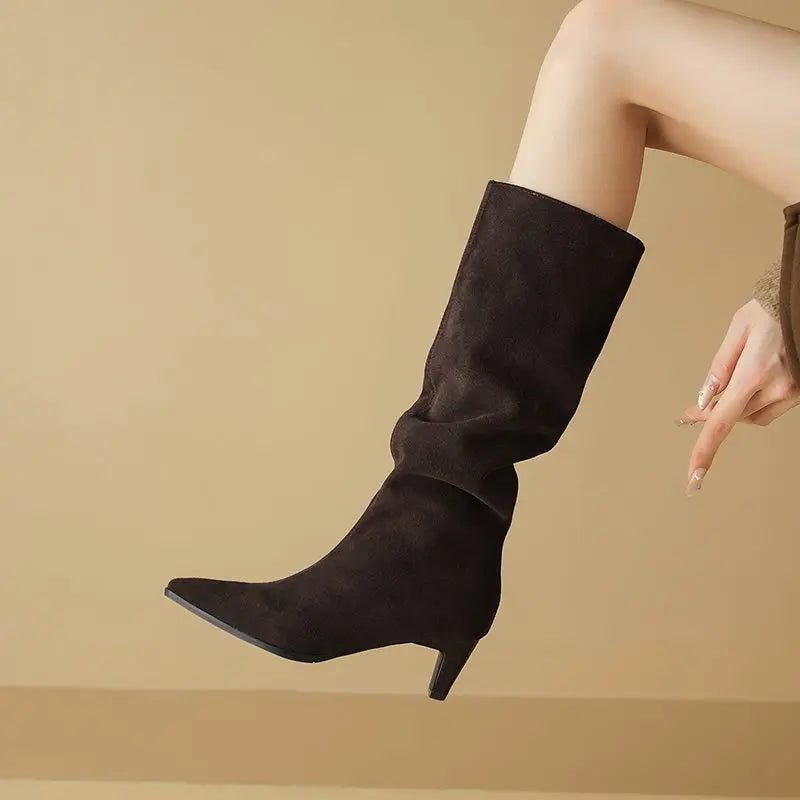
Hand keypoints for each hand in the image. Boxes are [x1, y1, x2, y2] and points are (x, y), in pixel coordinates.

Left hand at [675, 298, 799, 495]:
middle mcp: (777, 387)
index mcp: (754, 372)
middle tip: (695, 406)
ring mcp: (793, 392)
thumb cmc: (769, 309)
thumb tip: (704, 402)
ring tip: (740, 374)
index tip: (693, 475)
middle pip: (735, 418)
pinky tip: (757, 379)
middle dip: (716, 412)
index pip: (722, 421)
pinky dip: (755, 401)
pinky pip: (769, 408)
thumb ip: (718, 369)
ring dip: (738, 406)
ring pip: (753, 416)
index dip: (704, 450)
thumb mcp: (737, 331)